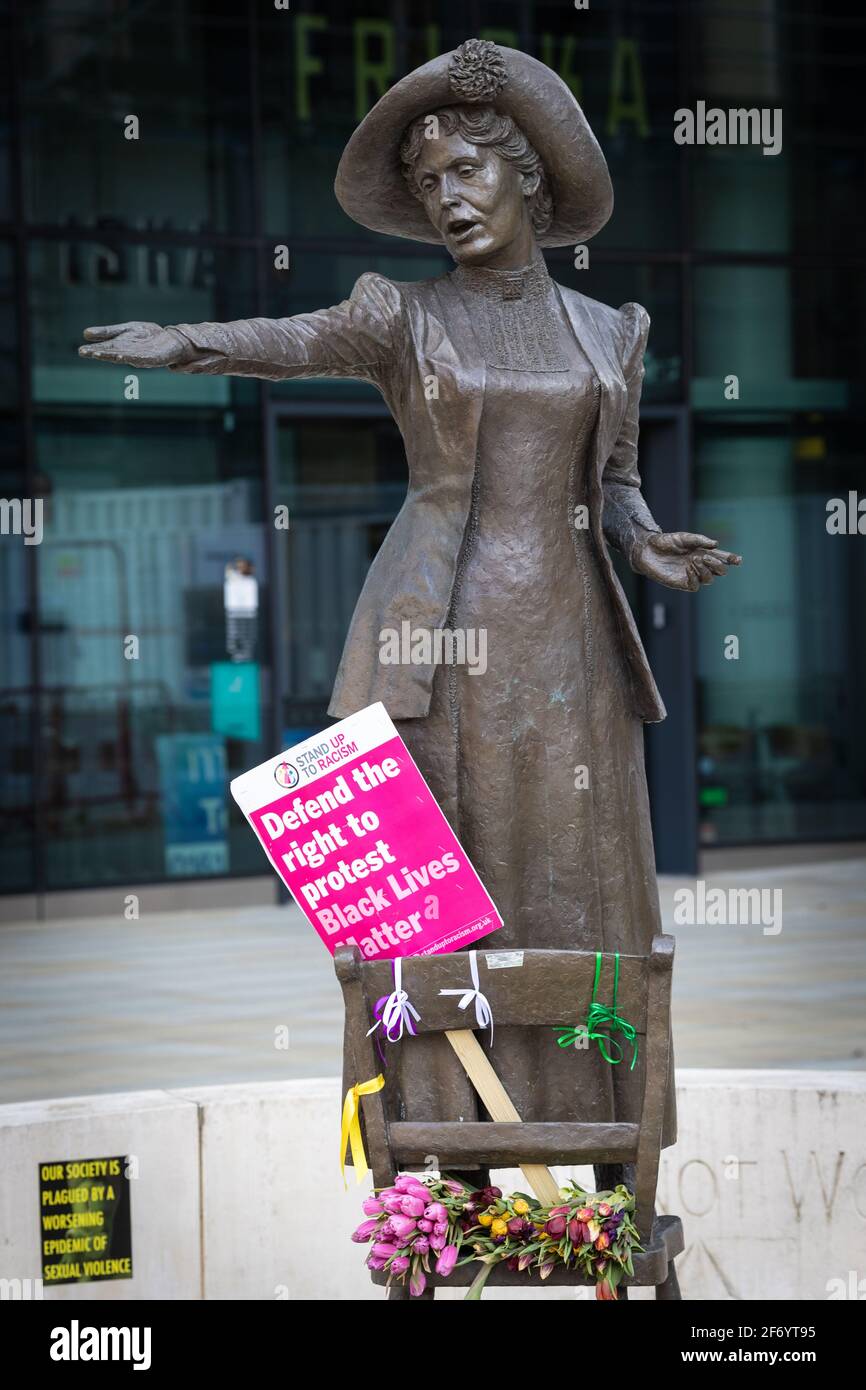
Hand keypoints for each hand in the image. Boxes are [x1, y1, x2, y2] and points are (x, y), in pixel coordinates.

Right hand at [78, 321, 192, 367]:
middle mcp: (128, 354)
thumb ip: (107, 333)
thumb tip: (85, 333)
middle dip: (99, 353)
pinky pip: (139, 358)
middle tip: (84, 352)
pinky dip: (129, 357)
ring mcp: (140, 357)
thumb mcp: (125, 330)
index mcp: (120, 347)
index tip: (81, 350)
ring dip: (111, 356)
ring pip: (123, 356)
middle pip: (111, 353)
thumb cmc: (147, 336)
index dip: (93, 350)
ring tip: (98, 354)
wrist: (170, 340)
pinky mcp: (152, 358)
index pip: (105, 348)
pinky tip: (122, 356)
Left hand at [633, 531, 741, 590]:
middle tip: (707, 557)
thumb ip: (700, 540)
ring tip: (695, 560)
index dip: (731, 559)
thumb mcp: (684, 537)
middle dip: (718, 565)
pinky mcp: (681, 583)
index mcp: (703, 553)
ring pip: (709, 579)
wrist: (647, 549)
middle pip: (719, 571)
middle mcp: (700, 565)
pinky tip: (688, 568)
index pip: (721, 558)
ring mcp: (691, 575)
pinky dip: (695, 577)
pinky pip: (695, 586)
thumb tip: (716, 544)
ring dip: (705, 570)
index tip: (738, 560)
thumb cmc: (665, 542)